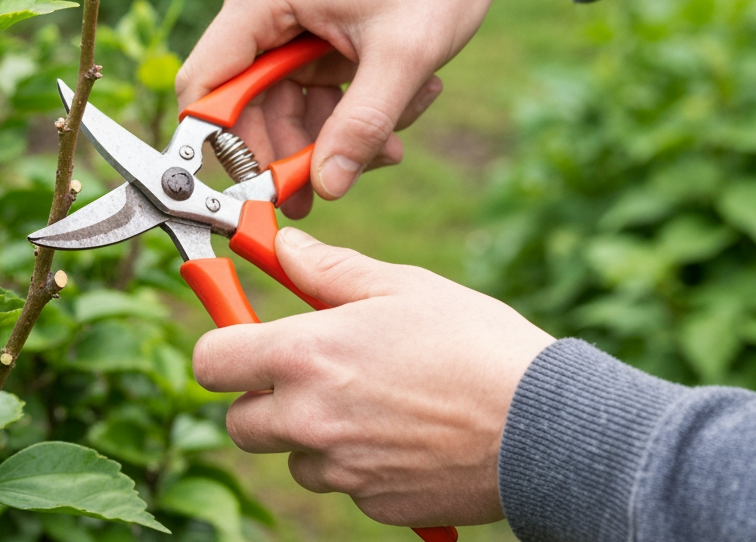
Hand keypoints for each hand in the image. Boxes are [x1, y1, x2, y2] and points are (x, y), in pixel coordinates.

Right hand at [177, 0, 606, 217]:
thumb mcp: (405, 58)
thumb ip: (361, 126)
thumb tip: (327, 189)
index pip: (207, 82)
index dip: (224, 140)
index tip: (263, 187)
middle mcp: (259, 1)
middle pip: (244, 102)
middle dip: (291, 149)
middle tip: (330, 190)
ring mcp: (282, 15)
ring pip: (281, 103)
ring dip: (331, 133)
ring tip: (394, 144)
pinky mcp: (306, 28)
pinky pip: (308, 90)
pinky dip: (345, 112)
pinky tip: (397, 116)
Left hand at [191, 227, 554, 526]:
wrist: (544, 428)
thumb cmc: (476, 345)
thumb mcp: (403, 288)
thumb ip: (330, 272)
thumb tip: (285, 251)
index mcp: (305, 356)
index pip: (211, 362)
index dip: (225, 349)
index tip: (248, 341)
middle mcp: (309, 419)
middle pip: (240, 422)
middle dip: (263, 399)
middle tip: (311, 374)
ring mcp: (340, 469)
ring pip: (294, 456)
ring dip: (313, 435)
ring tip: (374, 403)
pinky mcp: (374, 503)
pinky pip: (344, 483)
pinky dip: (361, 464)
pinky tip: (405, 434)